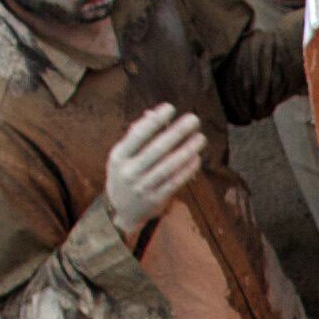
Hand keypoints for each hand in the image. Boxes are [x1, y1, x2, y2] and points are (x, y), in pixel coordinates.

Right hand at [100, 102, 208, 234]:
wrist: (121, 211)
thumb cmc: (125, 174)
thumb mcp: (123, 155)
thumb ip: (136, 136)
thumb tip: (152, 114)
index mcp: (118, 156)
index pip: (137, 135)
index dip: (154, 121)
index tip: (170, 108)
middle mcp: (129, 171)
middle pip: (156, 149)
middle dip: (177, 132)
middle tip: (194, 119)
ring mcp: (142, 187)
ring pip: (168, 167)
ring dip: (187, 150)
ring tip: (200, 138)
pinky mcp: (156, 199)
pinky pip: (175, 182)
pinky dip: (187, 170)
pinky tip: (197, 158)